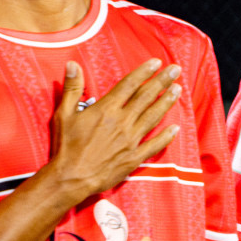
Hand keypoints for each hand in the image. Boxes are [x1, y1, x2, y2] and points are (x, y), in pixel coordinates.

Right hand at [46, 59, 181, 205]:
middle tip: (176, 69)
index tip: (157, 62)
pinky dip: (166, 136)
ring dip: (167, 102)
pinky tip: (175, 128)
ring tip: (178, 90)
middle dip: (163, 81)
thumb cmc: (65, 146)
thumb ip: (72, 89)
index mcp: (106, 110)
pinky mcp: (135, 157)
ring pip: (154, 116)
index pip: (129, 85)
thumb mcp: (63, 115)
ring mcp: (131, 139)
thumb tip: (72, 64)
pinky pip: (155, 144)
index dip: (144, 72)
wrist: (70, 177)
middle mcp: (122, 122)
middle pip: (146, 97)